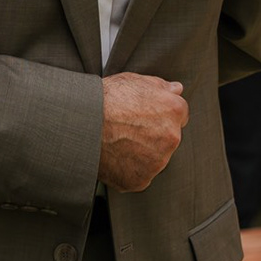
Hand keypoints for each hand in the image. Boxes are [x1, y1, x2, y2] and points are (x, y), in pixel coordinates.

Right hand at [97, 72, 187, 191]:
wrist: (82, 122)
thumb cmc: (105, 99)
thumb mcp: (134, 80)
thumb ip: (161, 86)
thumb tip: (177, 89)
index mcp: (174, 111)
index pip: (178, 116)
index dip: (159, 115)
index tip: (143, 116)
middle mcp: (172, 138)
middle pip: (167, 139)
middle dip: (152, 135)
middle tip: (127, 128)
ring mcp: (157, 162)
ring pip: (153, 159)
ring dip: (140, 154)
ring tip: (116, 142)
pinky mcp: (140, 180)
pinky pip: (137, 176)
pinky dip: (126, 170)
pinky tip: (112, 156)